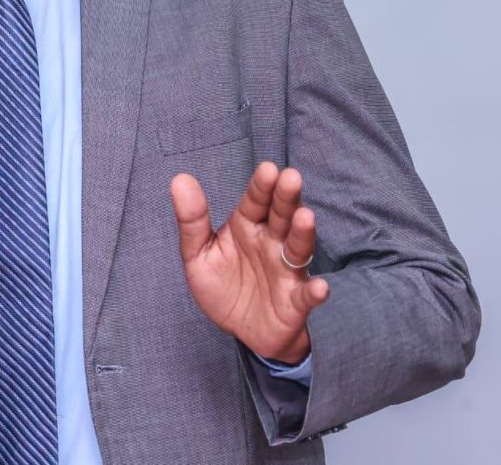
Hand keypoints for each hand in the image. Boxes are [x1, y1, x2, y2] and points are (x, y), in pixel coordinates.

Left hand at [171, 162, 329, 363]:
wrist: (241, 331)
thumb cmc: (223, 285)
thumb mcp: (198, 254)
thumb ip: (192, 220)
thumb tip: (180, 178)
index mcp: (246, 227)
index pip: (255, 201)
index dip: (261, 186)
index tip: (268, 168)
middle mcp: (271, 243)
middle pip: (281, 216)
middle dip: (286, 198)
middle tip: (291, 177)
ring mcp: (286, 271)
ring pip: (297, 248)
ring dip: (303, 233)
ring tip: (306, 217)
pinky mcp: (295, 301)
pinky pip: (307, 295)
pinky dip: (315, 291)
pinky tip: (321, 286)